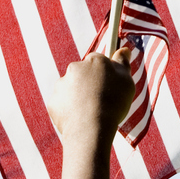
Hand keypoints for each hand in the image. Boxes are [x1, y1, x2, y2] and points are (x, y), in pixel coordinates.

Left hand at [48, 49, 133, 178]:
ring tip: (91, 112)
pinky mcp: (53, 102)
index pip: (98, 60)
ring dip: (79, 96)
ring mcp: (61, 85)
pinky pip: (63, 104)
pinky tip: (80, 119)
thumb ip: (123, 63)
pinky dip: (70, 110)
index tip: (109, 83)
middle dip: (90, 83)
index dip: (104, 72)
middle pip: (83, 73)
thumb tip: (124, 49)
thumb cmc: (113, 103)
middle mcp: (75, 69)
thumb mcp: (126, 81)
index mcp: (94, 61)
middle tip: (101, 100)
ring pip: (72, 89)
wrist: (91, 128)